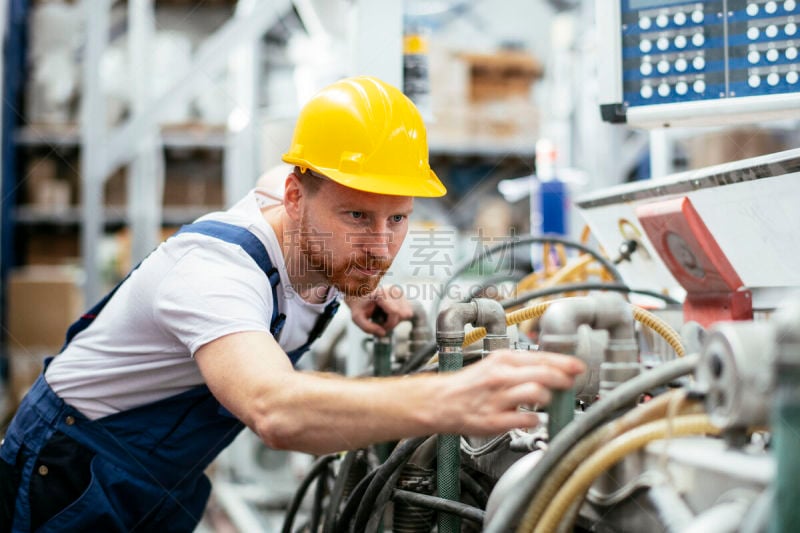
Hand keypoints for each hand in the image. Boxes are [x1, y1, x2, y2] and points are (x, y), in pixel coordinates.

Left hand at [346, 285, 412, 335]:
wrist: (359, 294)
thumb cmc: (359, 306)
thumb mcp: (357, 318)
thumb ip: (367, 327)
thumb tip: (383, 333)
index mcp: (382, 293)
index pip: (395, 313)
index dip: (388, 324)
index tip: (378, 324)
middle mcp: (394, 290)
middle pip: (402, 314)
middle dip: (392, 323)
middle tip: (380, 322)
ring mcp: (400, 292)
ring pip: (407, 314)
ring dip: (396, 320)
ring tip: (383, 316)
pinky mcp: (403, 296)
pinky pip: (408, 312)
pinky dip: (399, 316)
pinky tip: (388, 313)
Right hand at [436, 350, 585, 435]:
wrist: (440, 401)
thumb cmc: (469, 384)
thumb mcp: (494, 365)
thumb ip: (520, 366)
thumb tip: (550, 368)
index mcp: (502, 360)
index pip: (541, 357)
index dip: (565, 363)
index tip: (579, 367)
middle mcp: (501, 377)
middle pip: (544, 374)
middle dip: (563, 380)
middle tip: (570, 385)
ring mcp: (498, 398)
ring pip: (536, 394)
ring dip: (548, 399)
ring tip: (546, 402)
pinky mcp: (494, 420)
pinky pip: (525, 421)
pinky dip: (534, 421)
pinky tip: (532, 419)